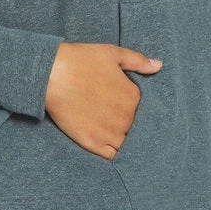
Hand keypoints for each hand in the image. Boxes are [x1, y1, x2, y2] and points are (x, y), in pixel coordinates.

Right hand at [43, 41, 162, 158]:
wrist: (52, 73)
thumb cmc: (81, 60)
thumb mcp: (113, 53)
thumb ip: (138, 61)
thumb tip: (158, 65)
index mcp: (133, 97)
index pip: (143, 111)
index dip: (133, 109)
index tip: (122, 105)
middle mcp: (126, 118)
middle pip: (134, 129)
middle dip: (128, 125)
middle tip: (113, 118)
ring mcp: (110, 133)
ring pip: (125, 144)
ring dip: (122, 141)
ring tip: (110, 132)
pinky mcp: (92, 143)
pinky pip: (111, 156)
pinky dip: (111, 152)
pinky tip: (105, 145)